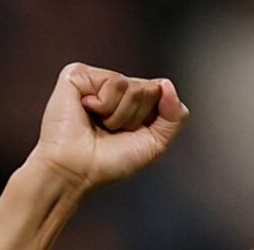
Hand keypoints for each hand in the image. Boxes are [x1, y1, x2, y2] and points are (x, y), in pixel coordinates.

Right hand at [28, 62, 189, 192]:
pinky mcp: (78, 74)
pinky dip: (105, 105)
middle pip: (148, 89)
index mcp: (132, 103)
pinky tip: (87, 111)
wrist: (78, 170)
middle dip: (135, 117)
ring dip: (119, 115)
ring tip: (99, 124)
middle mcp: (115, 89)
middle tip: (112, 131)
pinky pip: (113, 82)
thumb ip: (174, 117)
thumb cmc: (109, 163)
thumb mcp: (155, 144)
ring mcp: (97, 80)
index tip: (131, 134)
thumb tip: (168, 84)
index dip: (151, 119)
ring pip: (131, 86)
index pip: (160, 93)